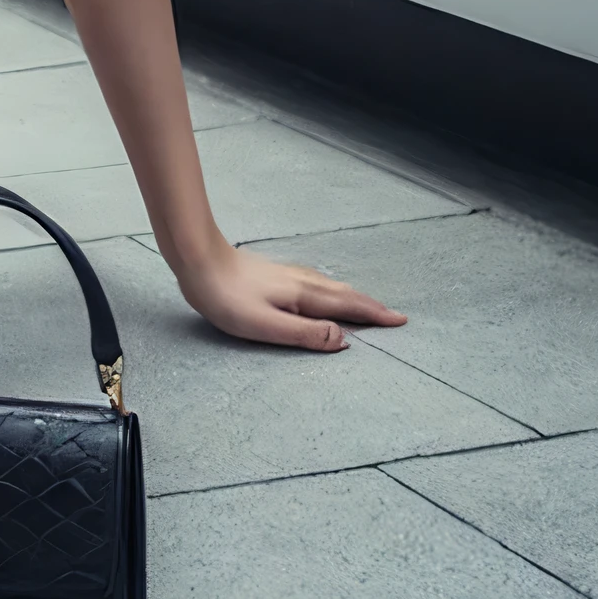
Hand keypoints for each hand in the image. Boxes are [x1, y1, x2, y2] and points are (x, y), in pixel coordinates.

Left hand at [172, 241, 406, 352]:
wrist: (197, 259)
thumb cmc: (227, 297)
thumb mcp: (267, 324)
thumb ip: (306, 333)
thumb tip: (344, 339)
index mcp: (304, 295)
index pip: (348, 307)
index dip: (374, 315)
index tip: (400, 320)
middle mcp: (301, 281)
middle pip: (344, 295)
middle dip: (370, 306)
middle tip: (394, 316)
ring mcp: (288, 275)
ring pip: (330, 287)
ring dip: (353, 297)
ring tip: (367, 306)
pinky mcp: (274, 274)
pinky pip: (317, 283)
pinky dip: (333, 291)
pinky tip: (324, 291)